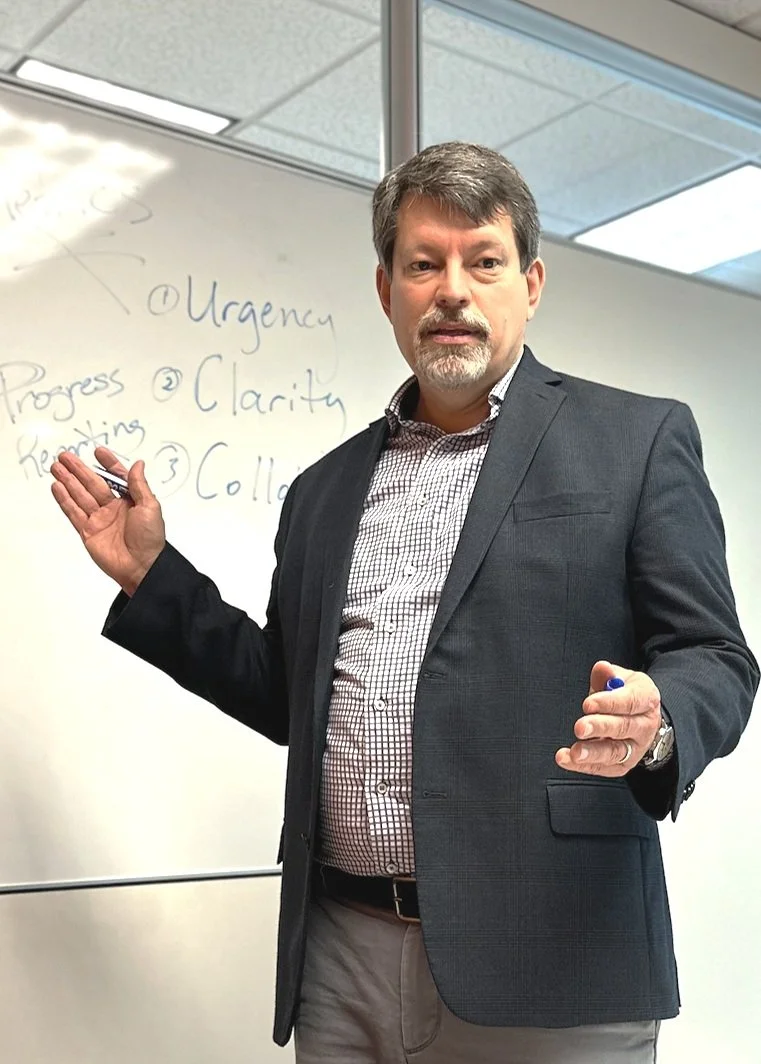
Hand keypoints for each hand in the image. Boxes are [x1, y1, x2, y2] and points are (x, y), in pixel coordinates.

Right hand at [51, 446, 165, 595]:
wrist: (141, 567)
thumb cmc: (150, 538)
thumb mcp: (150, 507)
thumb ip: (139, 485)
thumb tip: (138, 464)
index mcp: (130, 501)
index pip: (116, 478)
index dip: (107, 465)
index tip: (98, 452)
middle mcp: (113, 508)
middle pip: (92, 484)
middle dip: (78, 469)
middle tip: (65, 456)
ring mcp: (99, 520)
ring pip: (80, 495)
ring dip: (68, 481)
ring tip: (56, 466)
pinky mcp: (87, 532)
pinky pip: (74, 513)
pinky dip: (65, 500)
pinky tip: (57, 486)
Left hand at [555, 661, 661, 776]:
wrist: (642, 718)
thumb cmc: (627, 695)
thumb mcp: (622, 679)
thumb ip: (608, 674)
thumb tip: (602, 668)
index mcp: (646, 700)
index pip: (629, 702)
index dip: (608, 703)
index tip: (587, 704)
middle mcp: (644, 726)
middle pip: (623, 728)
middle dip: (600, 728)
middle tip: (580, 727)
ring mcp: (636, 748)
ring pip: (615, 753)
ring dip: (593, 753)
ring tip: (575, 752)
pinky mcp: (623, 764)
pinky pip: (604, 768)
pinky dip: (584, 766)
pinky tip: (567, 759)